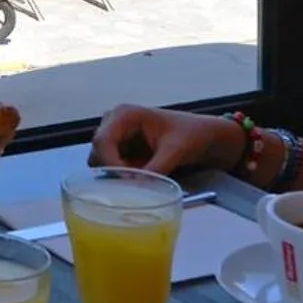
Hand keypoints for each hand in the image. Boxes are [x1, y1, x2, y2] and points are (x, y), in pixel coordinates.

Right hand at [89, 104, 240, 174]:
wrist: (204, 136)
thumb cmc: (192, 134)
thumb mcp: (176, 151)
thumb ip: (156, 168)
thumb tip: (138, 188)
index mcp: (125, 114)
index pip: (102, 141)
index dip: (110, 164)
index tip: (126, 182)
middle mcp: (114, 122)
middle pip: (97, 152)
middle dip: (113, 171)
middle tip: (134, 185)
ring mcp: (116, 136)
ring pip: (101, 162)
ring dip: (117, 175)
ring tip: (141, 181)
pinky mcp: (121, 150)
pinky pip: (112, 168)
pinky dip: (123, 177)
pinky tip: (141, 180)